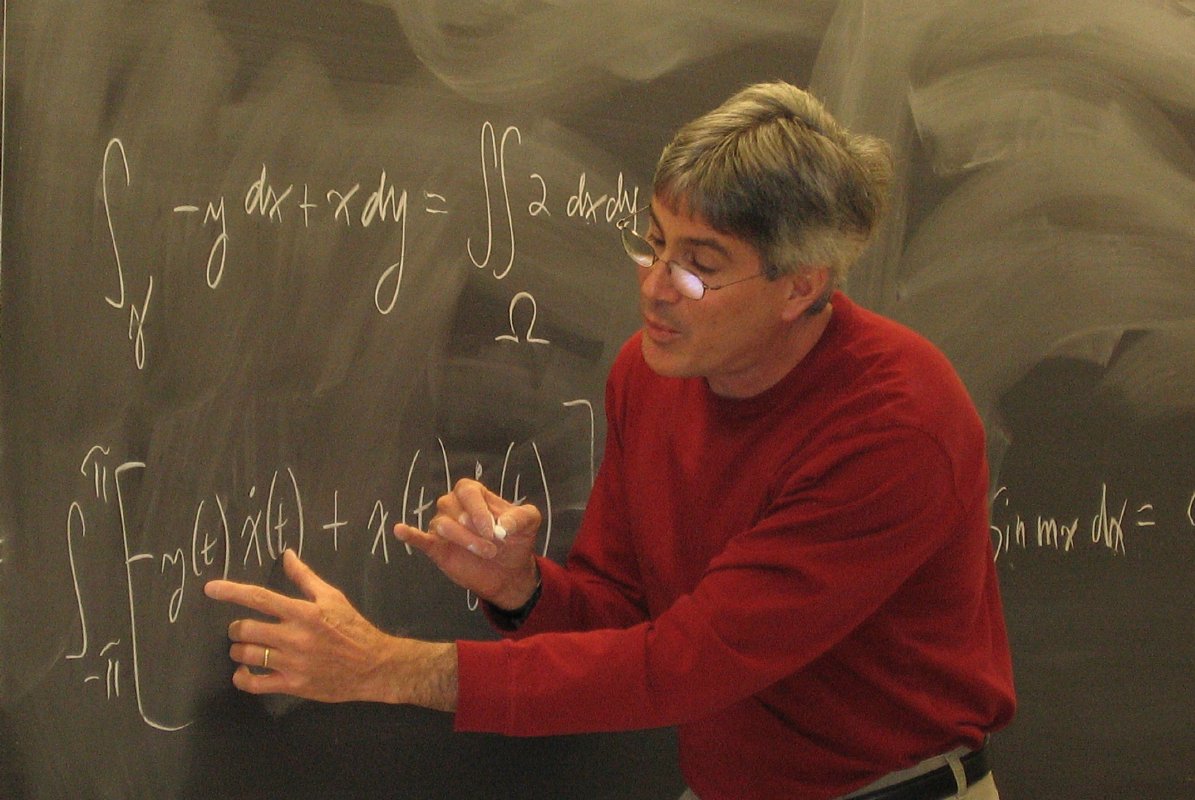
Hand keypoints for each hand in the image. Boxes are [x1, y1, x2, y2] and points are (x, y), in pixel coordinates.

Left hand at [204, 550, 457, 709]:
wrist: (373, 665)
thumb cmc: (352, 628)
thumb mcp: (332, 597)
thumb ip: (305, 577)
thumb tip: (286, 555)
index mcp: (303, 612)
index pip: (260, 598)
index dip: (232, 592)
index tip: (210, 589)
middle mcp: (294, 637)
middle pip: (246, 629)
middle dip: (237, 628)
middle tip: (243, 628)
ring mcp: (292, 663)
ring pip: (247, 655)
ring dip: (240, 650)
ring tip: (247, 648)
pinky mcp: (292, 684)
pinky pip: (254, 684)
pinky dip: (242, 678)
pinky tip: (245, 673)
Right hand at [393, 478, 540, 610]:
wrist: (509, 572)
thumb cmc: (516, 541)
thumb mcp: (530, 523)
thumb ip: (522, 516)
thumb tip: (502, 526)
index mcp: (475, 494)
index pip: (467, 490)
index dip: (478, 509)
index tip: (493, 530)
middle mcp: (455, 506)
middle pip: (451, 506)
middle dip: (473, 528)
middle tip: (493, 547)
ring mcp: (443, 526)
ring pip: (441, 524)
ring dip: (464, 539)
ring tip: (486, 553)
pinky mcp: (436, 547)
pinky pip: (419, 538)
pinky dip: (409, 534)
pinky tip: (400, 530)